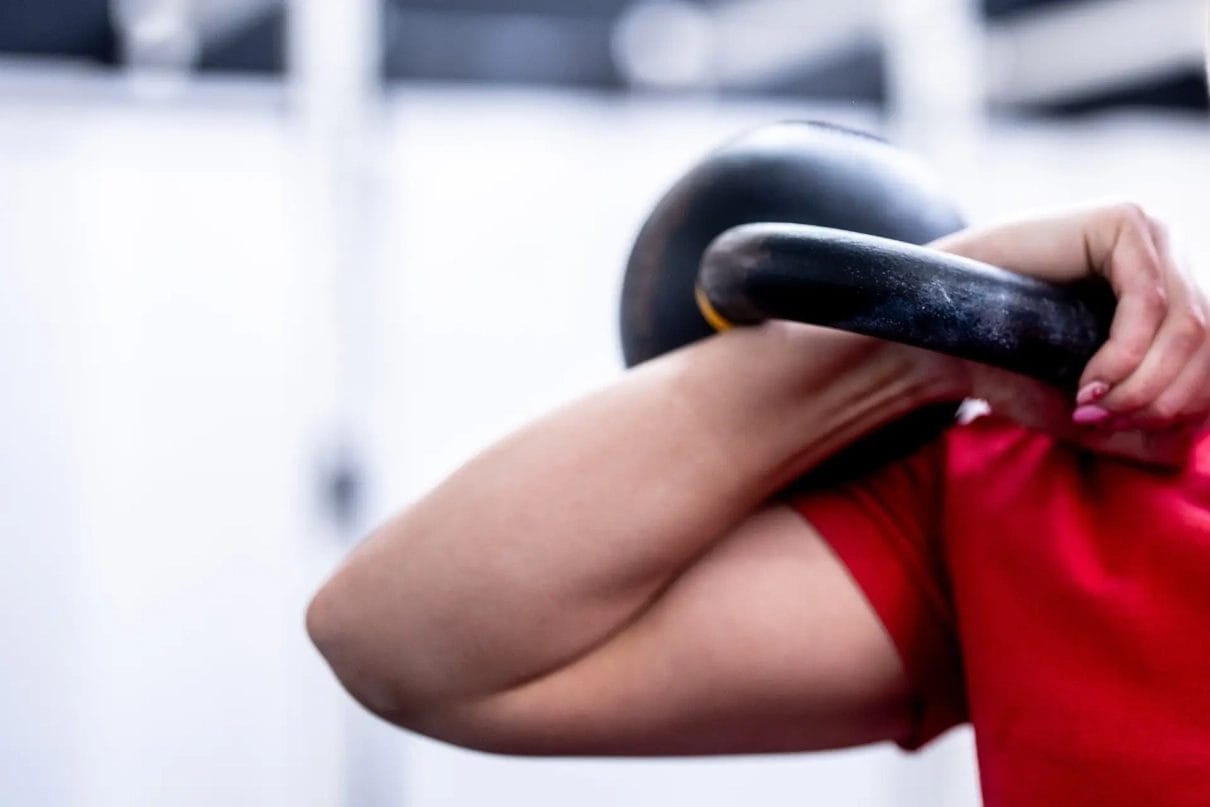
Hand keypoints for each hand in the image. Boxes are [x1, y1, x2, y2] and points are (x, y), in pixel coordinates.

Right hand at [933, 203, 1208, 467]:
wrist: (941, 342)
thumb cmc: (1015, 372)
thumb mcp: (1099, 413)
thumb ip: (1153, 427)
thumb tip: (1196, 431)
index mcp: (1175, 294)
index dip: (1180, 407)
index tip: (1113, 429)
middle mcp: (1171, 256)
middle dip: (1159, 401)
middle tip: (1099, 423)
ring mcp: (1150, 233)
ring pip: (1190, 328)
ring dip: (1142, 385)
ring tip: (1090, 408)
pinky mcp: (1121, 222)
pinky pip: (1149, 302)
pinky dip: (1124, 357)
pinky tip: (1087, 383)